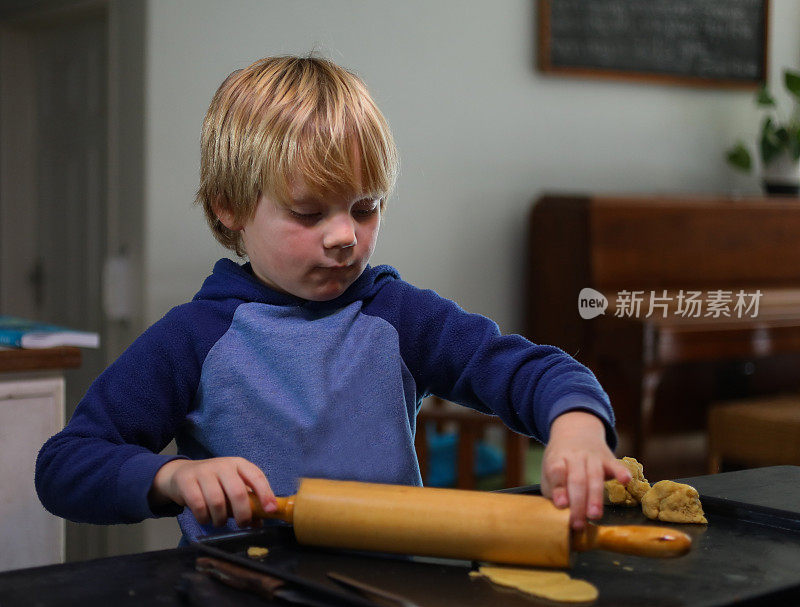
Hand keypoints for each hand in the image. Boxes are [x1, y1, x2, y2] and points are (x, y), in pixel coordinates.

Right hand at [149, 457, 276, 527]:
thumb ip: (246, 502)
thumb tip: (258, 522)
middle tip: (242, 524)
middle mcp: (223, 465)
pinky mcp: (187, 481)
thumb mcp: (232, 486)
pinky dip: (204, 517)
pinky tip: (205, 518)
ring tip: (220, 521)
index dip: (265, 493)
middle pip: (238, 492)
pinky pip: (199, 506)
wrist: (181, 474)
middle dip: (243, 514)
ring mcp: (204, 472)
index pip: (256, 476)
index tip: (270, 510)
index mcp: (239, 464)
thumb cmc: (214, 483)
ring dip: (221, 519)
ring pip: (217, 502)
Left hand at [540, 411, 630, 530]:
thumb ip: (553, 490)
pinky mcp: (608, 459)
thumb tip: (562, 509)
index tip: (561, 505)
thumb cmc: (561, 462)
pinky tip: (626, 480)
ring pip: (595, 476)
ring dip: (595, 496)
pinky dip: (621, 472)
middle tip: (578, 523)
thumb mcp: (548, 472)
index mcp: (556, 459)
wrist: (575, 432)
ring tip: (594, 515)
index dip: (559, 488)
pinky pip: (616, 465)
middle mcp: (574, 457)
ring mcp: (592, 457)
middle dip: (578, 502)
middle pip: (577, 479)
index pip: (556, 472)